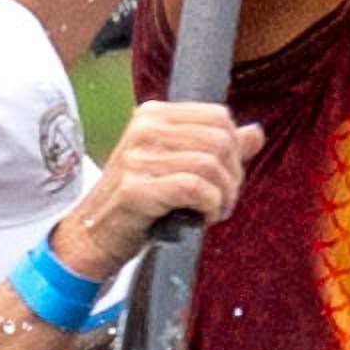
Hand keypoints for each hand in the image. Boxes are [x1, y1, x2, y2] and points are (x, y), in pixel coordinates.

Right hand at [52, 100, 256, 272]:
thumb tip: (255, 132)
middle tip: (221, 200)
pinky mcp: (136, 188)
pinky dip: (209, 205)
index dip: (234, 150)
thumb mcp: (178, 165)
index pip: (219, 117)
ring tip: (212, 210)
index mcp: (154, 115)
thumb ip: (217, 147)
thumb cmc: (141, 200)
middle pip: (220, 141)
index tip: (224, 177)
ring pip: (210, 165)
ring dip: (223, 195)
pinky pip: (194, 188)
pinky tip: (202, 217)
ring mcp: (137, 157)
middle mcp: (144, 129)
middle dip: (232, 177)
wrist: (93, 234)